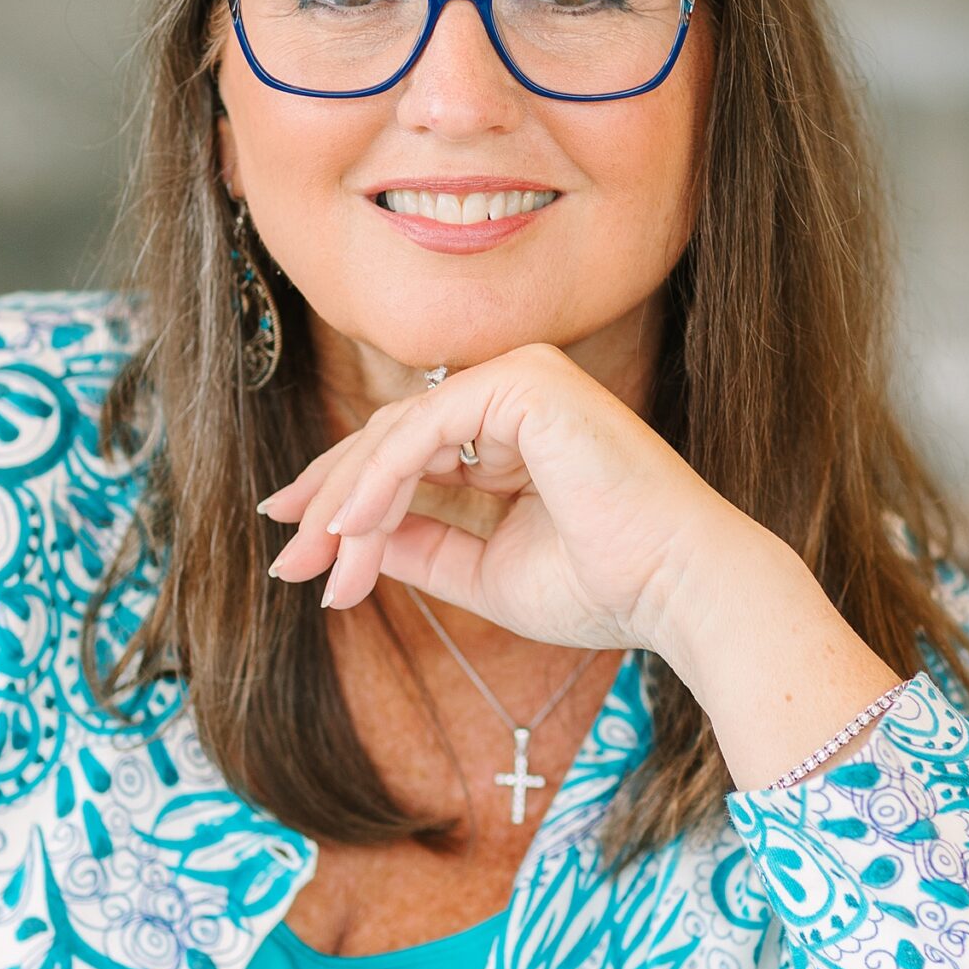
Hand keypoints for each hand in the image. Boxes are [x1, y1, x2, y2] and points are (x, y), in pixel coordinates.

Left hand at [258, 342, 746, 661]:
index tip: (296, 548)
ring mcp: (522, 378)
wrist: (679, 590)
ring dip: (348, 505)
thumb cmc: (605, 586)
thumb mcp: (484, 572)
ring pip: (398, 435)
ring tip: (318, 564)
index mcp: (513, 431)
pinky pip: (424, 430)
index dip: (344, 499)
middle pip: (390, 439)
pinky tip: (349, 528)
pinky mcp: (524, 382)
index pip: (407, 453)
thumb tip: (347, 538)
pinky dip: (380, 480)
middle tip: (289, 563)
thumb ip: (419, 547)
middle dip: (331, 504)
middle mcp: (516, 393)